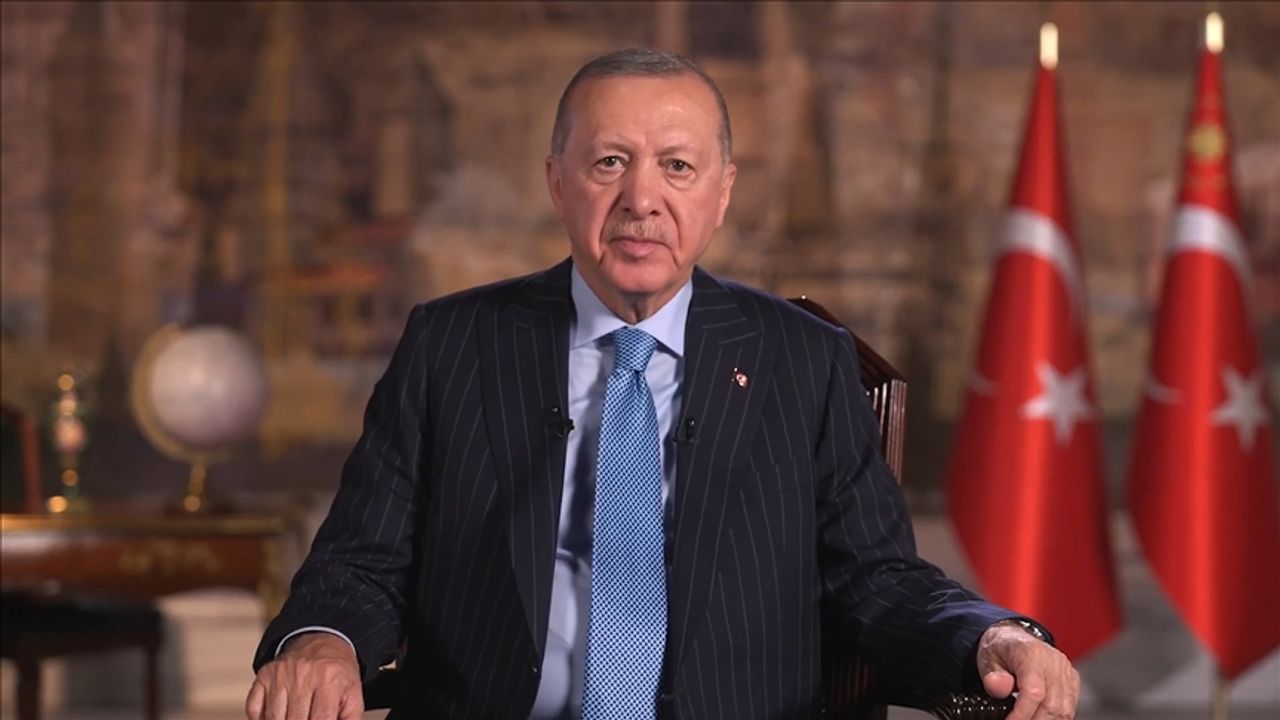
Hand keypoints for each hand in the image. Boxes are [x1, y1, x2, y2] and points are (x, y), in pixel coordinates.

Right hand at [245, 632, 363, 719]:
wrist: (322, 641)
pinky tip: (277, 716)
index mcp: (329, 678)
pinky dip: (261, 719)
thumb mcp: (353, 693)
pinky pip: (253, 709)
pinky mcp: (264, 675)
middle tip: (308, 718)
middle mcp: (303, 674)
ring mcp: (280, 674)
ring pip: (274, 718)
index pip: (320, 719)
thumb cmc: (337, 672)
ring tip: (296, 716)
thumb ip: (350, 719)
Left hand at [976, 620, 1079, 719]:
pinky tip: (1039, 717)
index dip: (1022, 713)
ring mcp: (1065, 671)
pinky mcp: (1072, 680)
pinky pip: (1069, 707)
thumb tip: (999, 688)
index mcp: (1030, 653)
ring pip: (1064, 710)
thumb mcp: (987, 659)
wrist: (1013, 637)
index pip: (1034, 692)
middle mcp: (1053, 661)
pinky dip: (1055, 717)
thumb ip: (992, 676)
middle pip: (1052, 705)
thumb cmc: (1001, 649)